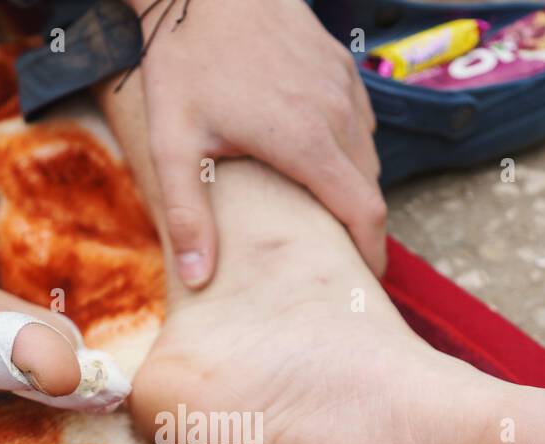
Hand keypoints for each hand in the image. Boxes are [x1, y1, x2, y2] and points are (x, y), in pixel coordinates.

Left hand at [124, 0, 385, 287]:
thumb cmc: (186, 62)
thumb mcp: (173, 144)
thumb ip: (187, 214)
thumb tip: (198, 278)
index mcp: (306, 142)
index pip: (364, 212)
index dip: (371, 254)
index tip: (364, 281)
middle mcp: (338, 115)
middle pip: (370, 189)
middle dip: (360, 228)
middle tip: (337, 259)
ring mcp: (344, 87)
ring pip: (367, 156)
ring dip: (354, 189)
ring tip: (326, 218)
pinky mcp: (341, 67)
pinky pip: (360, 123)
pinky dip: (350, 152)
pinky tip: (317, 163)